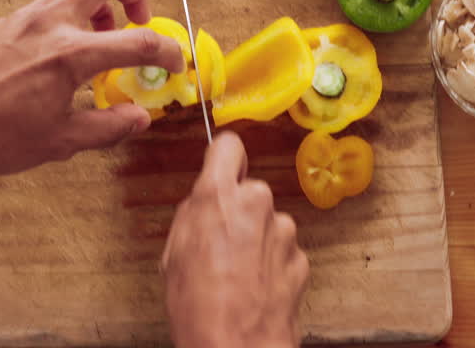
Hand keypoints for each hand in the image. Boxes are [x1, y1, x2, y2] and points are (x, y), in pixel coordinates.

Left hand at [0, 0, 184, 173]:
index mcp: (70, 55)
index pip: (137, 42)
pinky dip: (71, 11)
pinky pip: (50, 0)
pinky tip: (66, 47)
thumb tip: (141, 118)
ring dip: (100, 0)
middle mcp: (52, 23)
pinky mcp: (8, 20)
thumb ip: (108, 126)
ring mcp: (27, 16)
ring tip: (103, 35)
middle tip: (141, 20)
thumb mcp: (61, 141)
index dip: (167, 51)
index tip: (175, 63)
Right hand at [162, 132, 308, 347]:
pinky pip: (282, 250)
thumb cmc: (198, 308)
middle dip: (239, 211)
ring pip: (268, 222)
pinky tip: (254, 287)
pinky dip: (271, 264)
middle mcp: (256, 203)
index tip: (221, 168)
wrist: (235, 347)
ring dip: (256, 240)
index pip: (228, 146)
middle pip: (250, 190)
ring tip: (236, 274)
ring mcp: (283, 230)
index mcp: (218, 196)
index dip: (223, 159)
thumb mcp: (174, 253)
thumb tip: (204, 205)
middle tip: (220, 243)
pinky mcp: (300, 257)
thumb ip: (193, 215)